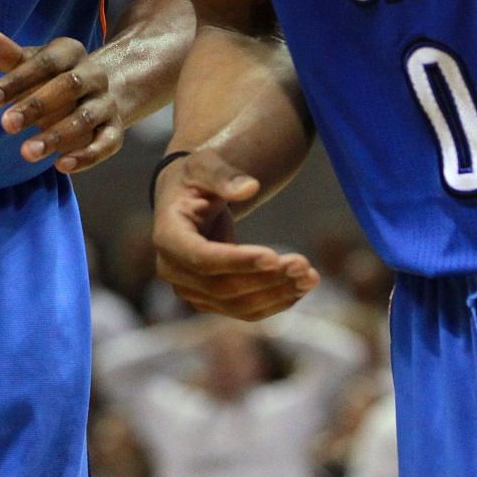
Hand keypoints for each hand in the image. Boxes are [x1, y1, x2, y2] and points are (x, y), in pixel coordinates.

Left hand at [0, 31, 123, 173]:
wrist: (95, 95)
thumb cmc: (51, 79)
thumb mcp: (31, 66)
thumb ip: (9, 57)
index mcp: (72, 52)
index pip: (46, 63)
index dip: (18, 80)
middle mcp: (93, 75)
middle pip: (68, 86)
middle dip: (36, 106)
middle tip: (6, 125)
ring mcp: (106, 103)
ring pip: (85, 118)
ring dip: (56, 136)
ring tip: (27, 152)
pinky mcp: (114, 130)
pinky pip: (106, 143)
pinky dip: (86, 156)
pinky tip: (61, 166)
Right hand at [151, 149, 317, 320]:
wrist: (187, 201)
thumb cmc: (195, 178)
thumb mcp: (204, 165)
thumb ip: (223, 175)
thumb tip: (250, 187)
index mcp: (167, 235)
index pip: (201, 258)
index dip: (237, 261)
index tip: (274, 255)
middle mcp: (172, 270)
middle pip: (222, 287)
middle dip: (266, 278)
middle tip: (303, 264)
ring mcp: (190, 290)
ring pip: (236, 305)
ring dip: (277, 294)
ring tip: (310, 276)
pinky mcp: (209, 301)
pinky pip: (244, 310)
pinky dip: (275, 302)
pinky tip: (300, 287)